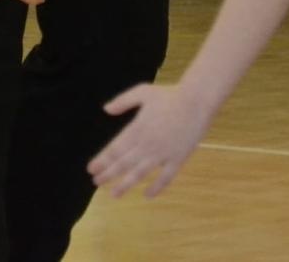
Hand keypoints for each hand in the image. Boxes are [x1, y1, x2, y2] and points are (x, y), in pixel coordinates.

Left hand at [87, 83, 213, 198]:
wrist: (197, 100)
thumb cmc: (170, 94)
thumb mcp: (143, 92)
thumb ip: (123, 101)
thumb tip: (106, 109)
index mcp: (137, 128)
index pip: (115, 149)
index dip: (102, 160)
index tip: (91, 169)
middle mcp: (147, 143)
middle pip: (123, 163)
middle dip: (108, 174)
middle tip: (96, 182)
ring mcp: (163, 153)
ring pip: (140, 173)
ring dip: (126, 184)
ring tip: (114, 194)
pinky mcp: (178, 158)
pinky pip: (166, 177)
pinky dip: (157, 187)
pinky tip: (148, 195)